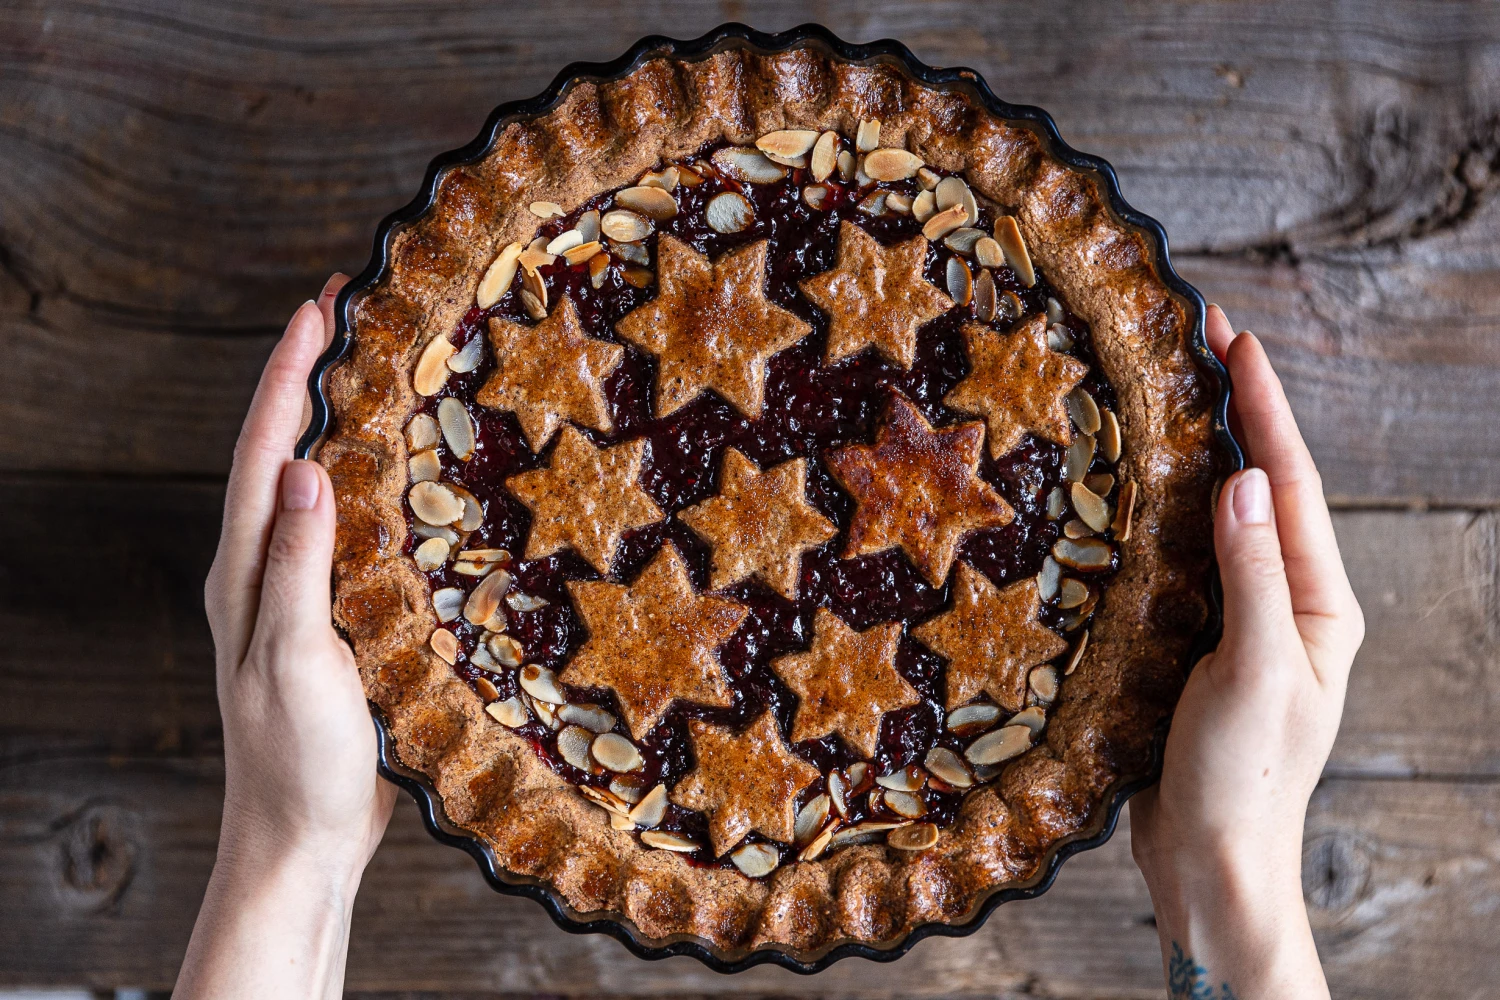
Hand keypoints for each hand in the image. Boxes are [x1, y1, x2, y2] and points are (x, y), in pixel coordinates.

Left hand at [177, 276, 394, 999]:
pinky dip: (370, 486)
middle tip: (356, 317)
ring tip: (383, 374)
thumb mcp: (296, 659)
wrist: (303, 841)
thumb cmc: (296, 761)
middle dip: (309, 378)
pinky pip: (346, 531)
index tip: (322, 305)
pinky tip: (407, 483)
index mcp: (242, 571)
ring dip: (337, 424)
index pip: (261, 448)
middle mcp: (261, 572)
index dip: (288, 372)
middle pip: (279, 452)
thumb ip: (295, 566)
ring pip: (311, 488)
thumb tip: (302, 465)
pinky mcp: (333, 621)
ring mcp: (296, 597)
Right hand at [1129, 305, 1363, 998]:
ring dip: (1195, 454)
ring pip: (1218, 520)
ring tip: (1162, 393)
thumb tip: (1248, 479)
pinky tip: (1129, 490)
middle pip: (1261, 488)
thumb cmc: (1241, 781)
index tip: (1233, 337)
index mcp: (1316, 605)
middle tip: (1192, 342)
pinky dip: (1160, 513)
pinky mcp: (1194, 644)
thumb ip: (1252, 574)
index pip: (1292, 484)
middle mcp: (1284, 604)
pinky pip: (1181, 561)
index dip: (1263, 407)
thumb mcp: (1252, 673)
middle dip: (1233, 413)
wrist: (1208, 864)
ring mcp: (1238, 623)